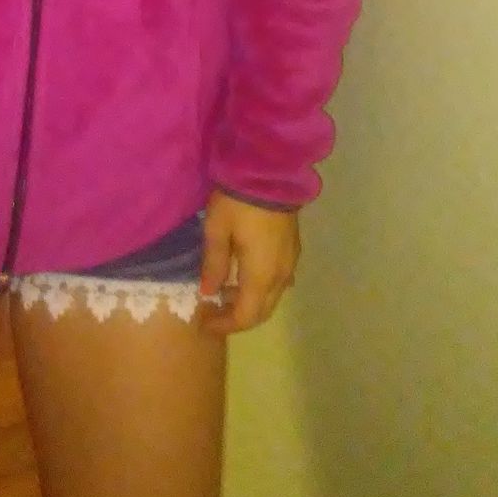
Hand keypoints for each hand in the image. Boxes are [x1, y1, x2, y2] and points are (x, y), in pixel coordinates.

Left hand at [197, 189, 300, 335]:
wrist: (271, 171)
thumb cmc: (238, 200)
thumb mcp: (217, 230)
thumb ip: (214, 264)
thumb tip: (208, 292)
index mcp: (261, 275)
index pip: (245, 316)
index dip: (224, 325)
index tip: (204, 323)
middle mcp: (280, 276)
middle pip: (262, 312)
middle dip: (237, 318)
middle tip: (212, 312)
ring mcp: (290, 262)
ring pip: (272, 298)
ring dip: (250, 303)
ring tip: (225, 293)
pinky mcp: (293, 250)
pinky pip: (279, 282)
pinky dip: (261, 289)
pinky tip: (245, 276)